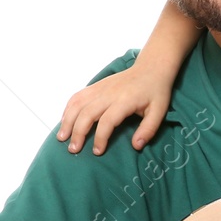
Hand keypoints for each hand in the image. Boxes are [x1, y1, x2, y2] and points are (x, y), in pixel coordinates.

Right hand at [58, 65, 172, 155]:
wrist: (150, 68)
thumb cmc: (156, 92)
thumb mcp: (159, 111)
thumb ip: (148, 129)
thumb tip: (136, 146)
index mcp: (124, 100)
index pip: (107, 121)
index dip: (100, 138)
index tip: (97, 152)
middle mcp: (108, 93)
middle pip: (87, 113)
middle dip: (78, 133)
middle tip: (73, 149)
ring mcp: (100, 88)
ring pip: (77, 104)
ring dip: (67, 121)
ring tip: (61, 138)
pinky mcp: (96, 85)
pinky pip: (77, 96)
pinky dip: (68, 109)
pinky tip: (64, 121)